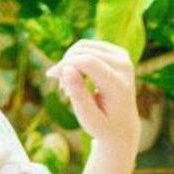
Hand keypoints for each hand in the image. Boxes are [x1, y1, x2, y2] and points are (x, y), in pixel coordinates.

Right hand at [49, 39, 140, 162]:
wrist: (123, 127)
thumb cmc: (103, 126)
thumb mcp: (88, 118)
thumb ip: (78, 94)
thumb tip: (67, 68)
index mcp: (119, 85)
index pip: (88, 62)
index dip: (65, 65)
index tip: (50, 75)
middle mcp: (124, 66)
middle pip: (85, 53)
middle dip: (66, 66)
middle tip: (64, 89)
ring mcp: (123, 57)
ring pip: (84, 46)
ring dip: (70, 61)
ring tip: (70, 85)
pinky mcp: (119, 53)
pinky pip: (89, 46)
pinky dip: (77, 58)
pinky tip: (77, 76)